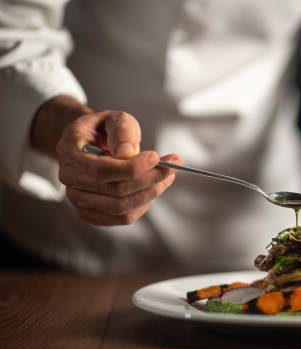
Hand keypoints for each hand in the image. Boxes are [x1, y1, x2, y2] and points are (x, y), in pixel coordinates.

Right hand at [55, 110, 181, 225]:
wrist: (91, 142)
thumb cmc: (105, 129)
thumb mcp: (115, 119)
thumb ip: (122, 131)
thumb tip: (128, 153)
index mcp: (70, 151)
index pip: (104, 170)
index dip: (134, 167)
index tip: (157, 157)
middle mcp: (69, 177)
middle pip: (116, 191)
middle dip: (150, 180)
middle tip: (172, 168)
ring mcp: (77, 198)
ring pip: (121, 207)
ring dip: (150, 194)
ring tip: (166, 177)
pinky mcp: (90, 212)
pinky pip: (121, 218)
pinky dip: (142, 206)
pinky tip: (152, 190)